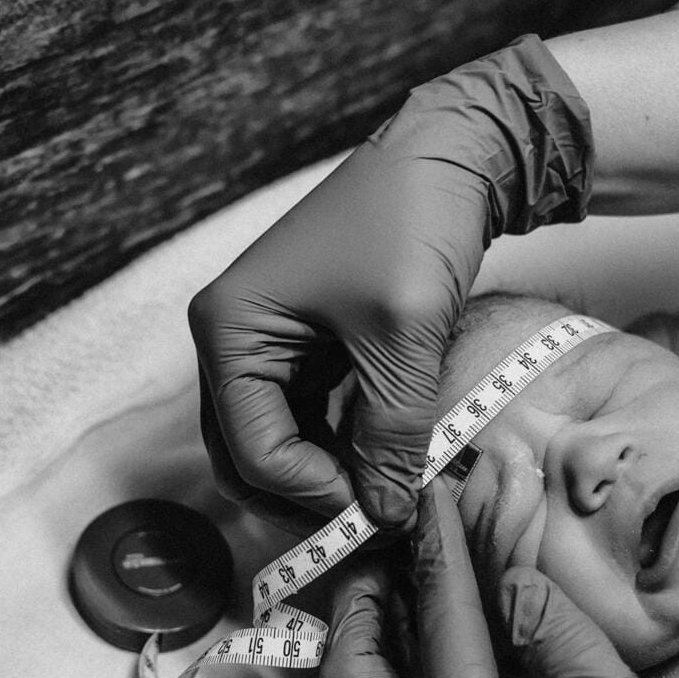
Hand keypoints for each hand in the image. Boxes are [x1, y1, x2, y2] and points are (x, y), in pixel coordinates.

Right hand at [189, 36, 592, 528]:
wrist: (449, 155)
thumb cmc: (411, 226)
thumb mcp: (404, 339)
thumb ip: (393, 434)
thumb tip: (386, 516)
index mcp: (229, 329)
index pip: (251, 448)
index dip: (312, 493)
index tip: (378, 514)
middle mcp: (230, 338)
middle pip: (247, 453)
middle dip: (305, 495)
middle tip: (373, 522)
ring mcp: (263, 341)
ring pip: (276, 442)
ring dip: (323, 476)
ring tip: (385, 498)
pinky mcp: (302, 344)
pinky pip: (306, 417)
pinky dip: (338, 447)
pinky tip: (383, 461)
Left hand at [321, 482, 678, 677]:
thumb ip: (573, 652)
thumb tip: (514, 579)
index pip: (442, 631)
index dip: (440, 550)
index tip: (436, 486)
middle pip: (356, 676)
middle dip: (369, 596)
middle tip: (403, 530)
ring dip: (379, 629)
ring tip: (419, 561)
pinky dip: (410, 662)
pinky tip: (452, 619)